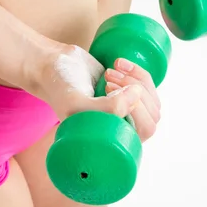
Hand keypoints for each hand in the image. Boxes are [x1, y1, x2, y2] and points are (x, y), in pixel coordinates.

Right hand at [33, 44, 159, 142]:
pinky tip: (118, 63)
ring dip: (136, 79)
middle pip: (153, 114)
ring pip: (153, 100)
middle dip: (135, 89)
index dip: (134, 105)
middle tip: (108, 78)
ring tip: (110, 71)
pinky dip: (136, 70)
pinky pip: (148, 84)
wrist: (53, 66)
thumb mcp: (77, 104)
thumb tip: (137, 97)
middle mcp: (122, 131)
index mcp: (112, 143)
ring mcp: (128, 113)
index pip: (145, 129)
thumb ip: (106, 108)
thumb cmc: (61, 89)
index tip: (106, 87)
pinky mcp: (128, 93)